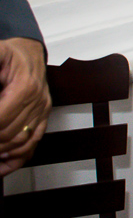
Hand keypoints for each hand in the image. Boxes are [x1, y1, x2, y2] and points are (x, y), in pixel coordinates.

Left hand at [0, 37, 50, 175]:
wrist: (30, 53)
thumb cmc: (11, 54)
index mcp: (25, 86)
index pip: (2, 118)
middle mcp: (37, 100)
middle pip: (11, 132)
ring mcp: (42, 110)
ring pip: (22, 141)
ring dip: (3, 152)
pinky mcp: (43, 116)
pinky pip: (33, 142)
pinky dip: (18, 157)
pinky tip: (3, 164)